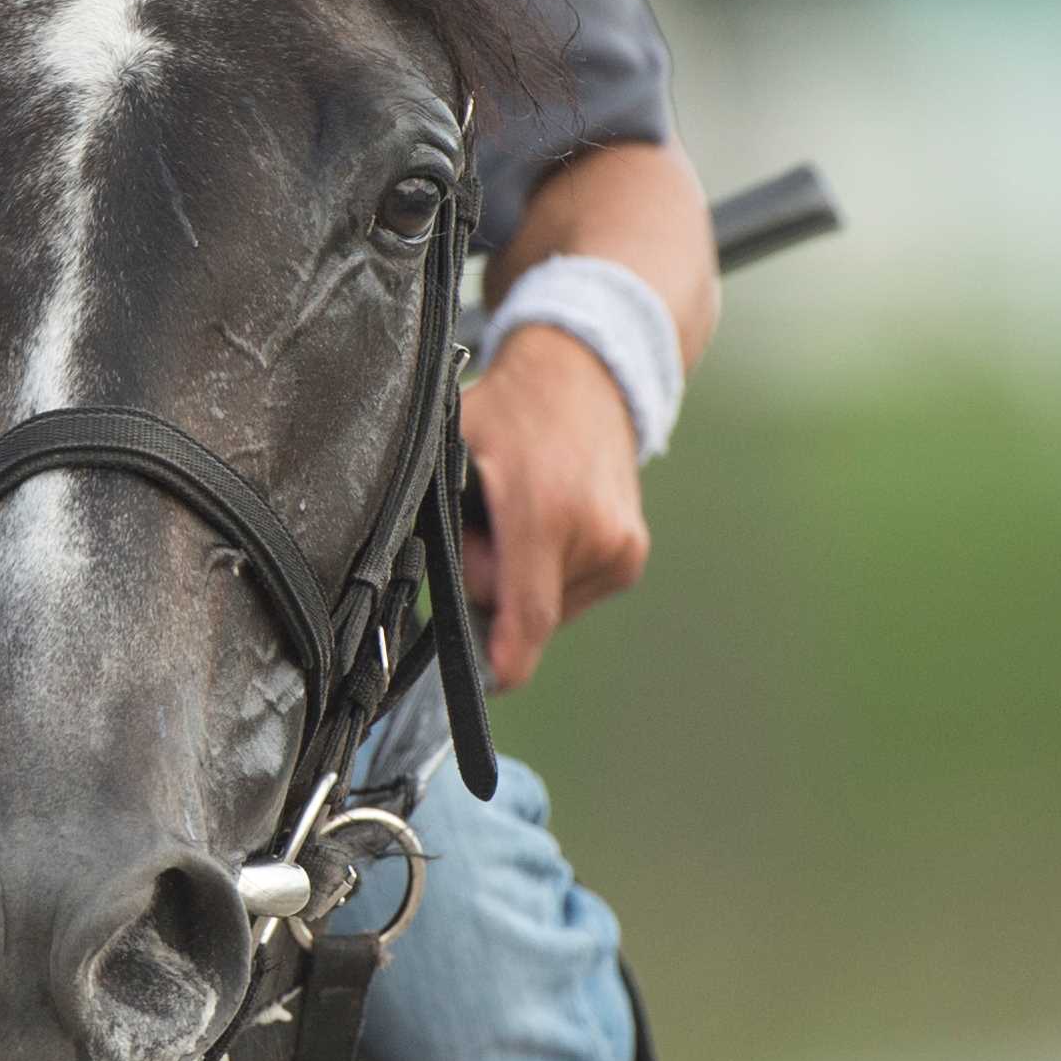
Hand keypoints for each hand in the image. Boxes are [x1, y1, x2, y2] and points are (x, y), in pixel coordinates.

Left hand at [454, 324, 649, 692]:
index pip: (524, 612)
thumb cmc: (509, 410)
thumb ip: (441, 519)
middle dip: (491, 585)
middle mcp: (595, 534)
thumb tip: (428, 588)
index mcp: (545, 511)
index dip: (502, 657)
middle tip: (485, 525)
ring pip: (548, 607)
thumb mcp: (454, 448)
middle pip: (523, 611)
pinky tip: (548, 522)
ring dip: (522, 579)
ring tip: (522, 515)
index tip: (487, 685)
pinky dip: (549, 573)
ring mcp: (621, 547)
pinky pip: (572, 593)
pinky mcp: (631, 555)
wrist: (586, 375)